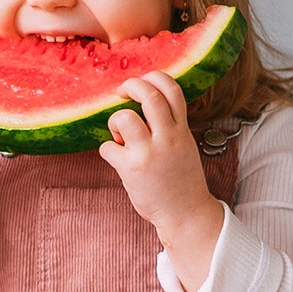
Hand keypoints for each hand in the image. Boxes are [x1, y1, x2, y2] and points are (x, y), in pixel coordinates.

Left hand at [99, 73, 222, 284]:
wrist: (185, 214)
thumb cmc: (180, 180)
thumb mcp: (184, 146)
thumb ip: (170, 126)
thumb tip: (142, 106)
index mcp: (181, 130)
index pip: (172, 90)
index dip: (155, 77)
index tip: (143, 81)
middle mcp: (168, 138)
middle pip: (149, 96)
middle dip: (131, 86)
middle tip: (122, 92)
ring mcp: (149, 153)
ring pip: (124, 118)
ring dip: (115, 121)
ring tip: (119, 135)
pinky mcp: (131, 169)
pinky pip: (107, 148)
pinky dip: (107, 150)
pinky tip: (116, 159)